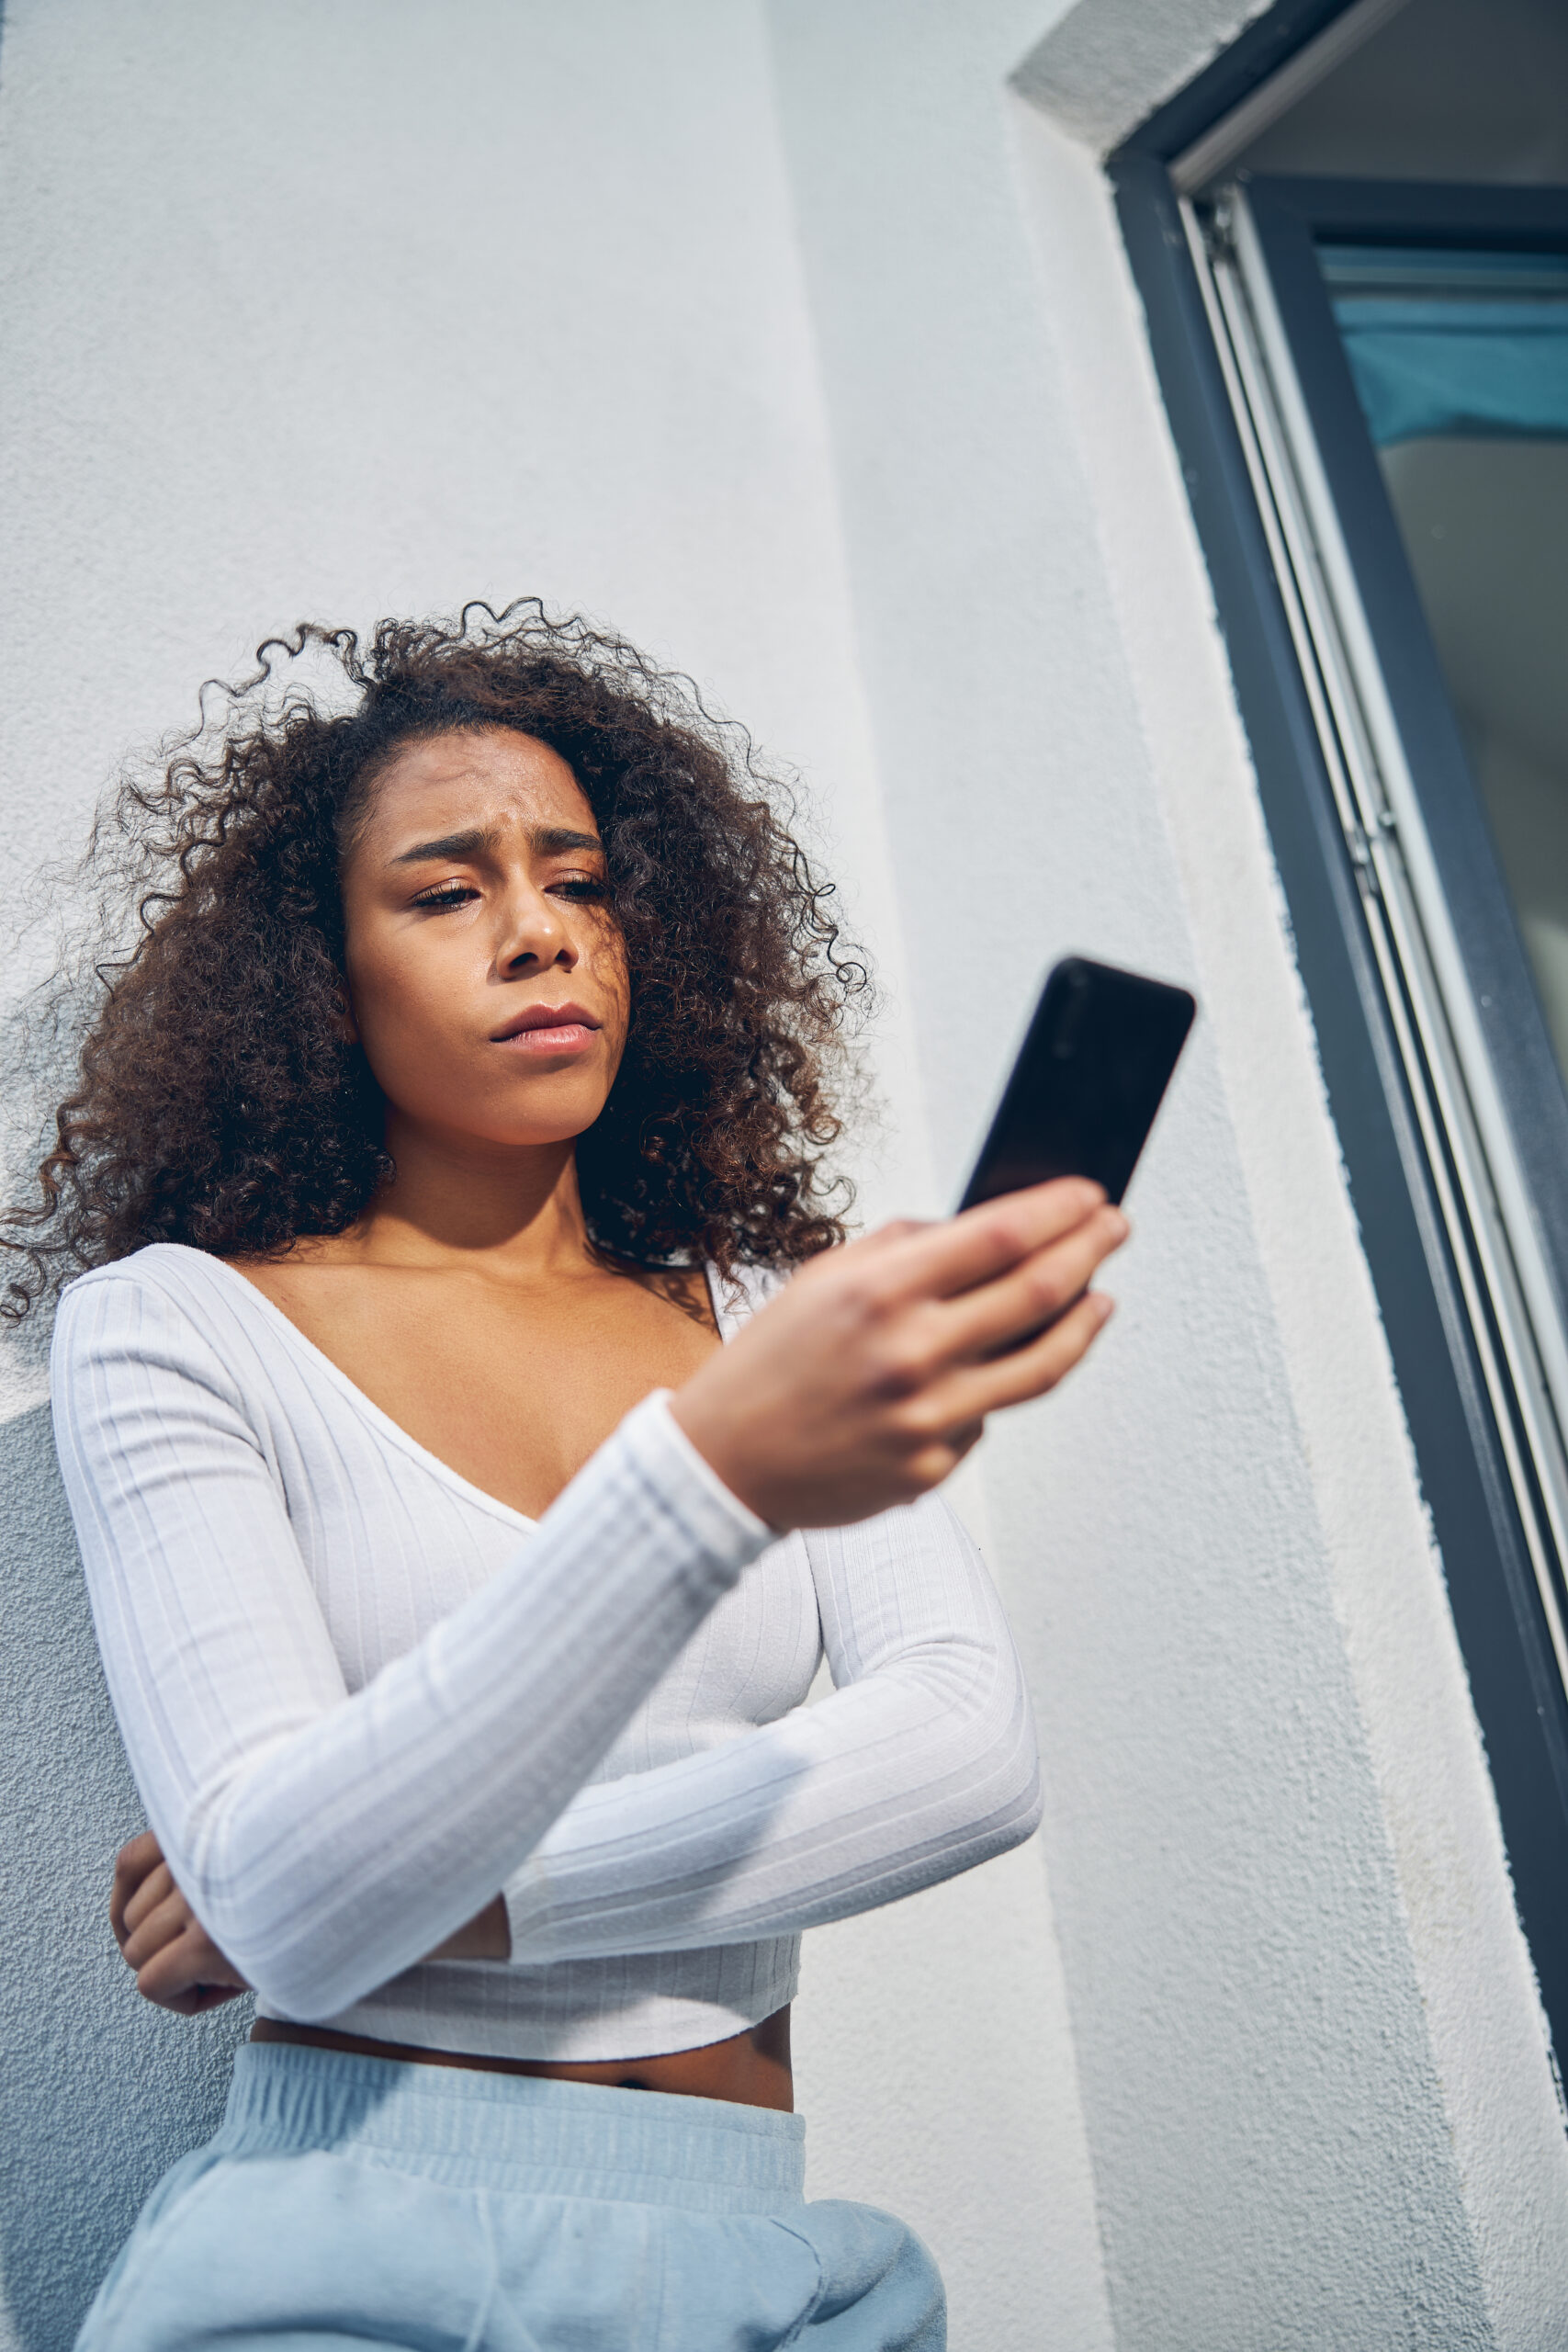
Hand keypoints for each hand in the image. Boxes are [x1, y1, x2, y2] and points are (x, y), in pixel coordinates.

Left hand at [110, 1833, 509, 2013]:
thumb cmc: (362, 1860)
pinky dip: (183, 1999)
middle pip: (131, 1920)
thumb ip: (243, 1847)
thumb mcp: (291, 1834)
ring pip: (138, 1955)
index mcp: (214, 1817)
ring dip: (181, 1971)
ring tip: (240, 1966)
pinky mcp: (210, 1942)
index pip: (127, 1862)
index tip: (174, 1928)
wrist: (410, 1877)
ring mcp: (201, 1896)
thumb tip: (192, 1888)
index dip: (136, 1907)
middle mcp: (198, 1850)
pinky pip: (153, 1985)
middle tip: (233, 1950)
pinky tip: (230, 1989)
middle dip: (171, 1946)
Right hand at [673, 1177, 1126, 1528]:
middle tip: (1113, 1228)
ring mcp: (929, 1418)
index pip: (1000, 1237)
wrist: (725, 1465)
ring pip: (1041, 1366)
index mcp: (880, 1293)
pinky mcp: (934, 1467)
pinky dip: (994, 1386)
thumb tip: (978, 1229)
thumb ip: (902, 1249)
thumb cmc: (768, 1367)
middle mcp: (911, 1354)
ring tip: (1101, 1299)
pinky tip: (987, 1369)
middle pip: (1040, 1293)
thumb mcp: (821, 1280)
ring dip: (1084, 1324)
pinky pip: (988, 1417)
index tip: (1088, 1197)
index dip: (1058, 1211)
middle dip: (1090, 1250)